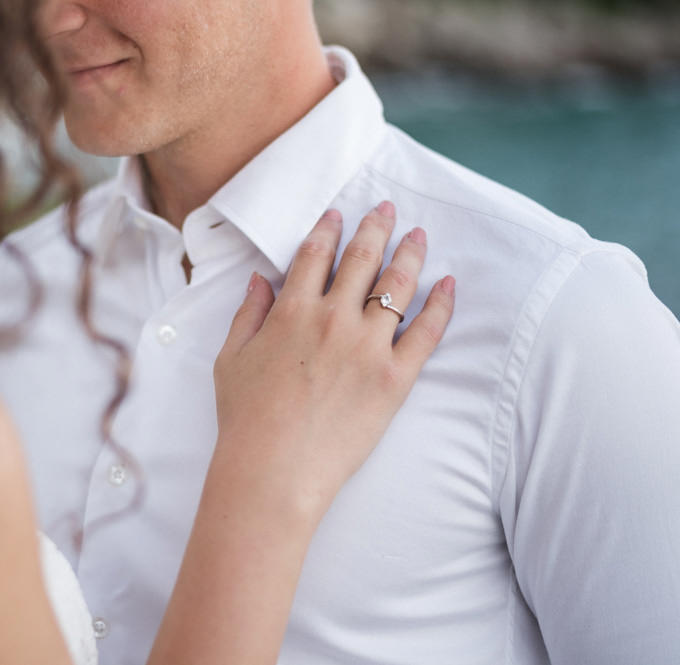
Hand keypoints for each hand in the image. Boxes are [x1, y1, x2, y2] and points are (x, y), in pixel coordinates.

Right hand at [211, 202, 454, 527]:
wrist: (273, 470)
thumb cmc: (245, 418)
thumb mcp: (231, 358)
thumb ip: (247, 313)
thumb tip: (260, 280)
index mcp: (292, 310)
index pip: (316, 255)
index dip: (329, 229)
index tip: (340, 214)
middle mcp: (334, 319)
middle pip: (362, 259)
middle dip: (376, 227)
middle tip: (386, 209)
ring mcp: (368, 347)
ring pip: (397, 286)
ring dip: (410, 254)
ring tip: (419, 236)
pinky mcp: (395, 378)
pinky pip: (427, 333)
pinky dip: (441, 304)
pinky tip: (448, 284)